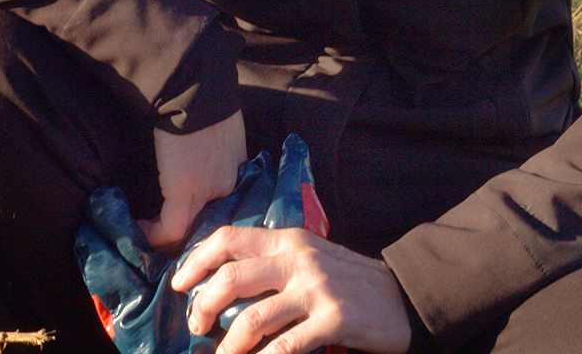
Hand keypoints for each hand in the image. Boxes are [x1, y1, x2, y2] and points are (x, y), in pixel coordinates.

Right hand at [140, 111, 245, 247]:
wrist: (197, 93)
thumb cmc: (208, 105)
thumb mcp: (224, 134)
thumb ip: (218, 155)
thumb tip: (198, 164)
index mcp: (239, 176)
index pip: (226, 211)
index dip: (206, 220)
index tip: (190, 222)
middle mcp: (227, 190)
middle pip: (210, 226)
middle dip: (191, 237)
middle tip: (166, 240)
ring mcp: (207, 193)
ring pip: (191, 232)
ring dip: (170, 240)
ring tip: (150, 239)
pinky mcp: (184, 191)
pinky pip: (171, 228)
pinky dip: (155, 234)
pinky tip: (140, 230)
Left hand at [170, 225, 412, 353]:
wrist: (402, 298)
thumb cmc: (349, 281)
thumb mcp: (311, 257)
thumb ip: (274, 262)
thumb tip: (223, 282)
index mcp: (289, 240)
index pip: (229, 239)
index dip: (196, 260)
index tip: (179, 284)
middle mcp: (299, 259)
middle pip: (232, 278)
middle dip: (204, 305)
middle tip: (197, 326)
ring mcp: (317, 289)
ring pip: (254, 319)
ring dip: (230, 345)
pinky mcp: (334, 319)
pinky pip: (286, 346)